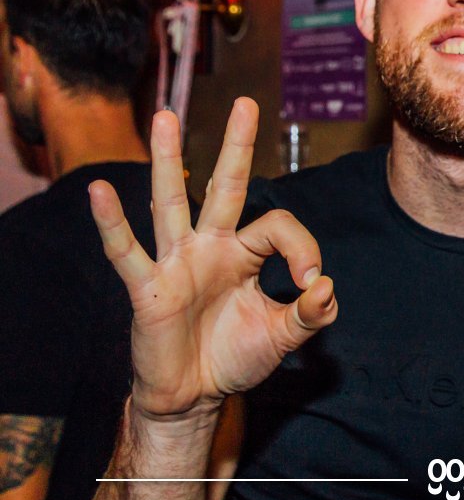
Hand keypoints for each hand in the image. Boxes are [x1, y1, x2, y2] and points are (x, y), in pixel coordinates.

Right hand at [88, 98, 336, 423]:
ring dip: (168, 160)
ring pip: (171, 201)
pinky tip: (100, 190)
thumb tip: (327, 287)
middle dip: (236, 145)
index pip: (279, 226)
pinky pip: (127, 250)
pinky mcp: (148, 287)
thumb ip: (310, 314)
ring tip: (165, 117)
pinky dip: (111, 223)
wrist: (194, 396)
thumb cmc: (235, 356)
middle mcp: (211, 246)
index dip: (303, 250)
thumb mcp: (283, 336)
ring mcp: (177, 262)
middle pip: (225, 186)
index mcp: (246, 253)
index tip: (312, 286)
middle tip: (247, 103)